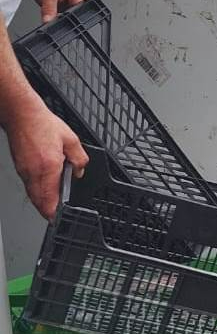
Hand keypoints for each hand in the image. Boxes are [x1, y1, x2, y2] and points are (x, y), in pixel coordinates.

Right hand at [4, 100, 87, 217]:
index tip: (59, 218)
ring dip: (41, 203)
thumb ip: (79, 158)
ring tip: (51, 207)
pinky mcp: (19, 167)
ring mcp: (24, 171)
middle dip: (48, 211)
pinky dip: (36, 192)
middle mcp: (34, 172)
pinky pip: (28, 186)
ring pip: (32, 194)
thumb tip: (79, 171)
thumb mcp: (71, 139)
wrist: (22, 115)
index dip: (54, 212)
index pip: (50, 198)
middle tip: (56, 217)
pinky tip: (43, 191)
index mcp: (48, 166)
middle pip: (39, 200)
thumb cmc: (43, 124)